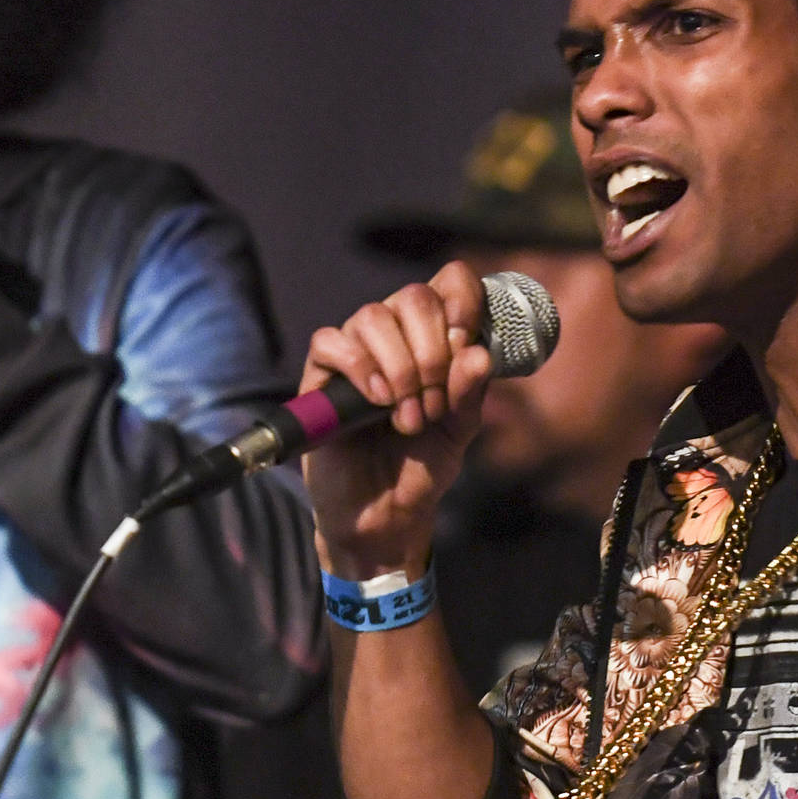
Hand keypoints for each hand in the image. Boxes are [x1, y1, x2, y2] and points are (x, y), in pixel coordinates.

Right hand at [301, 262, 494, 580]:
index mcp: (435, 338)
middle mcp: (395, 335)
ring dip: (400, 367)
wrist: (384, 515)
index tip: (466, 342)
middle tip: (434, 403)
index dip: (462, 299)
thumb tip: (477, 355)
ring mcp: (357, 352)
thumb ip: (469, 395)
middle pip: (413, 297)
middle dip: (432, 350)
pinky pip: (330, 341)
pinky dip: (359, 367)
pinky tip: (376, 401)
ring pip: (373, 316)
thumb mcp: (458, 432)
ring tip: (406, 416)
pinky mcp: (321, 376)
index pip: (449, 283)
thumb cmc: (422, 467)